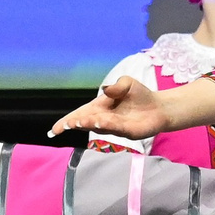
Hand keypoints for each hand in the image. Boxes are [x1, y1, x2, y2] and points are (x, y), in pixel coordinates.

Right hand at [47, 78, 214, 139]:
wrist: (160, 107)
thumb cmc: (141, 95)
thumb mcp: (127, 83)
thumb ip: (116, 85)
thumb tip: (105, 90)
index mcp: (99, 107)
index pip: (79, 115)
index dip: (66, 123)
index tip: (54, 130)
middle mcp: (104, 119)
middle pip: (86, 122)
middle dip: (75, 123)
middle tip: (67, 124)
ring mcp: (115, 127)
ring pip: (98, 126)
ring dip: (89, 124)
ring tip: (80, 122)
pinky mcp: (128, 131)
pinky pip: (115, 127)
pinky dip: (106, 124)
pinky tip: (99, 121)